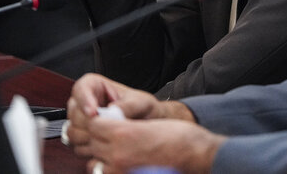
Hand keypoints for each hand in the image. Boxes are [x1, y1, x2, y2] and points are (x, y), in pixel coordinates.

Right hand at [66, 74, 194, 148]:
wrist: (148, 123)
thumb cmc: (143, 108)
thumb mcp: (140, 102)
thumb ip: (127, 105)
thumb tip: (113, 111)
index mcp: (94, 86)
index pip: (81, 88)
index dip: (84, 100)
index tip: (93, 112)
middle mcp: (85, 102)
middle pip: (74, 112)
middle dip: (87, 122)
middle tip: (103, 128)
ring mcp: (82, 121)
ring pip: (72, 130)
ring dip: (87, 136)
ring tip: (106, 136)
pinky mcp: (84, 137)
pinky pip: (77, 145)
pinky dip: (88, 147)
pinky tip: (103, 144)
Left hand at [77, 118, 224, 173]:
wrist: (194, 155)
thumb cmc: (178, 136)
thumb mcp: (147, 121)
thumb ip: (123, 123)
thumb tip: (105, 123)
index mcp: (123, 134)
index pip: (94, 123)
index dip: (100, 119)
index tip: (106, 118)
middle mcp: (118, 154)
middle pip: (91, 141)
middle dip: (98, 135)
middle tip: (110, 131)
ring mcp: (120, 170)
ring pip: (93, 158)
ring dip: (99, 152)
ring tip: (113, 146)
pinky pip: (103, 171)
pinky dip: (106, 166)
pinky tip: (118, 160)